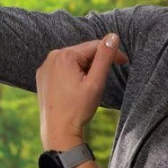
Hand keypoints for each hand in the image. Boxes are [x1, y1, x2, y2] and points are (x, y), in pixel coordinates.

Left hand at [36, 34, 126, 150]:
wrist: (58, 131)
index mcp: (64, 55)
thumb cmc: (78, 109)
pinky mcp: (42, 77)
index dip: (112, 53)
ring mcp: (45, 67)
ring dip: (85, 68)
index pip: (94, 46)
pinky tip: (76, 89)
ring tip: (89, 87)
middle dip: (97, 62)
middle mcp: (51, 57)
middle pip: (83, 53)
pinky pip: (62, 69)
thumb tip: (113, 36)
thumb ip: (104, 57)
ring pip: (73, 61)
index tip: (124, 62)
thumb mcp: (96, 82)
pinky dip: (72, 74)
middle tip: (105, 80)